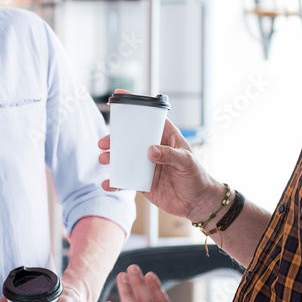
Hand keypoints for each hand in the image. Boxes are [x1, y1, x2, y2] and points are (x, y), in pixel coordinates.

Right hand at [99, 118, 221, 220]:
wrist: (197, 203)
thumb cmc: (197, 177)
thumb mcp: (187, 162)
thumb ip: (170, 155)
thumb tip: (151, 151)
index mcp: (167, 137)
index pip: (150, 119)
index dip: (135, 107)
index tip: (119, 98)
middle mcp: (154, 149)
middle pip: (131, 138)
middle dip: (115, 138)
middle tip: (104, 143)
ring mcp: (146, 165)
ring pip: (125, 158)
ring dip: (112, 158)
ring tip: (104, 160)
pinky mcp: (142, 182)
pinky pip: (126, 180)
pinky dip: (115, 182)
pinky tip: (107, 184)